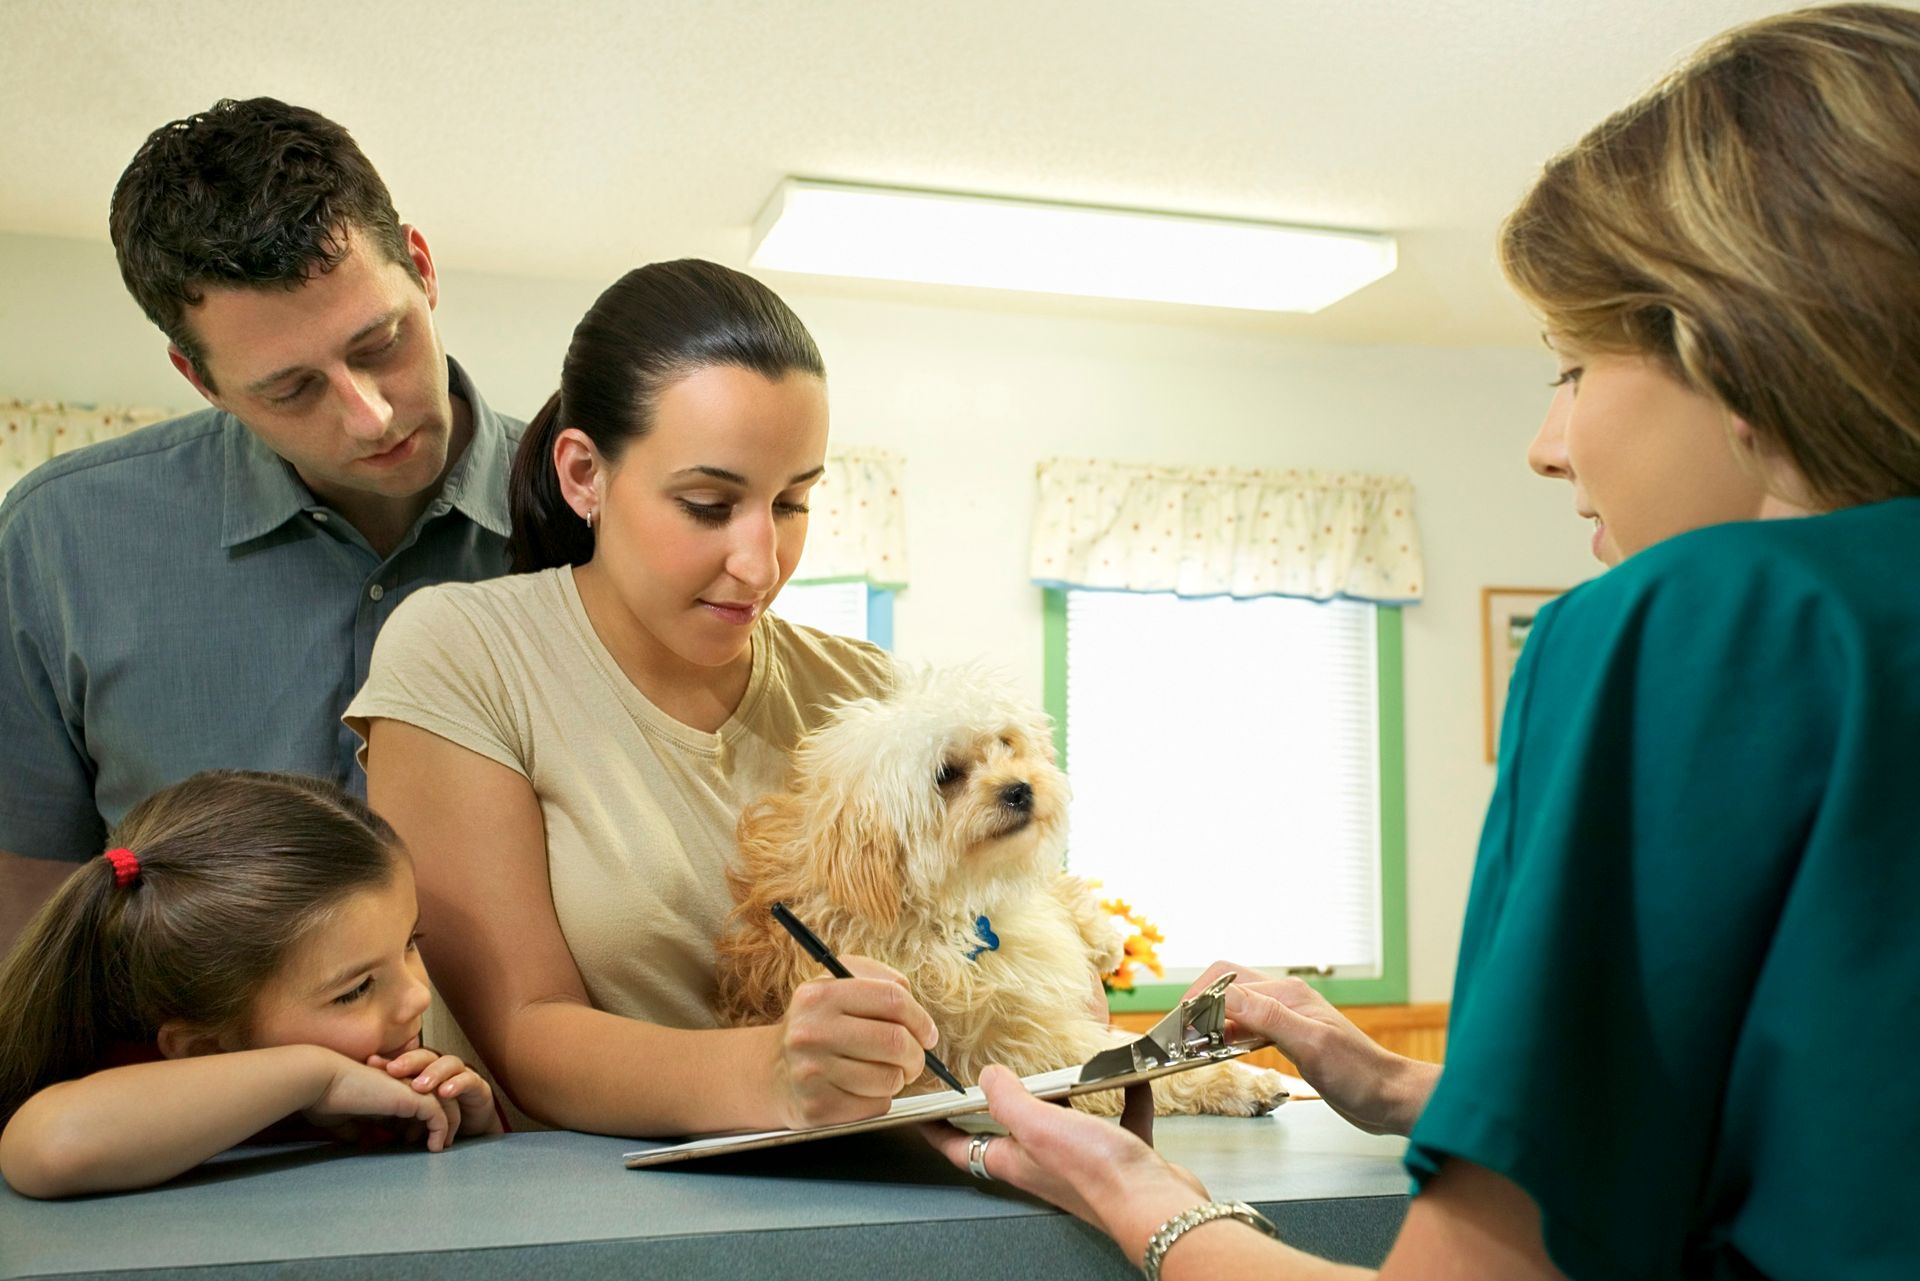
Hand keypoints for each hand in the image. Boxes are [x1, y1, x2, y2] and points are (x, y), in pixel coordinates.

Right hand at [301, 1055, 459, 1150]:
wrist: (322, 1081)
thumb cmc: (325, 1099)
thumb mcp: (341, 1119)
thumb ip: (354, 1128)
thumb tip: (360, 1140)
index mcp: (387, 1089)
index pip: (412, 1107)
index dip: (414, 1125)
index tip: (409, 1142)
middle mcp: (402, 1085)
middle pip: (435, 1101)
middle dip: (437, 1124)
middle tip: (435, 1146)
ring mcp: (409, 1088)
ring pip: (444, 1105)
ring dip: (446, 1127)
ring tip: (441, 1148)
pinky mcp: (412, 1096)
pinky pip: (438, 1115)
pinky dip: (440, 1130)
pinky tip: (435, 1148)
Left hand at [366, 1047, 501, 1138]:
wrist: (472, 1130)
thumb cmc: (436, 1121)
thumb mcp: (408, 1120)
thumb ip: (387, 1117)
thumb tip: (353, 1126)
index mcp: (422, 1073)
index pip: (404, 1061)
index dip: (388, 1060)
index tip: (370, 1062)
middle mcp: (440, 1069)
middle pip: (425, 1056)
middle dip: (409, 1061)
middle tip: (393, 1070)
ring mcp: (460, 1075)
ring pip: (448, 1063)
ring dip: (433, 1073)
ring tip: (419, 1086)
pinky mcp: (478, 1087)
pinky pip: (469, 1080)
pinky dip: (457, 1084)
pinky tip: (445, 1092)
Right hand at [771, 955, 941, 1128]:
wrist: (772, 1073)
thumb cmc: (817, 1027)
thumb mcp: (835, 986)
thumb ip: (875, 978)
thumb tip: (909, 995)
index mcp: (819, 995)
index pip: (892, 999)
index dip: (920, 1018)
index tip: (927, 1033)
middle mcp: (811, 1032)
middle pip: (895, 1041)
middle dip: (916, 1054)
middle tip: (914, 1058)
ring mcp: (811, 1073)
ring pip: (889, 1078)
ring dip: (898, 1078)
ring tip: (883, 1072)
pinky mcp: (818, 1108)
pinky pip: (876, 1106)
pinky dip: (879, 1099)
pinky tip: (860, 1089)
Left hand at [925, 1066, 1210, 1265]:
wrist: (1157, 1205)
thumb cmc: (1097, 1173)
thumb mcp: (1038, 1125)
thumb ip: (1007, 1099)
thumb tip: (987, 1077)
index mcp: (1016, 1160)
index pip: (962, 1148)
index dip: (937, 1132)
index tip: (921, 1114)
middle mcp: (1044, 1165)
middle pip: (1011, 1136)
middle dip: (999, 1108)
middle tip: (992, 1079)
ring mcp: (1083, 1163)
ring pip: (1065, 1126)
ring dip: (1064, 1098)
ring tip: (1064, 1070)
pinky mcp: (1120, 1158)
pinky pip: (1118, 1121)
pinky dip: (1123, 1099)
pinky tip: (1130, 1079)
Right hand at [1188, 961, 1435, 1135]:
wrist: (1388, 1097)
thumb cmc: (1358, 1074)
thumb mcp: (1310, 1045)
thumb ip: (1268, 1017)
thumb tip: (1223, 996)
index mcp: (1288, 993)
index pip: (1227, 983)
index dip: (1197, 1002)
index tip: (1177, 1029)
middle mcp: (1284, 999)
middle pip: (1227, 985)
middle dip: (1198, 1003)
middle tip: (1179, 1035)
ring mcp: (1286, 1017)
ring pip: (1235, 1006)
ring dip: (1211, 1021)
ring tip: (1192, 1046)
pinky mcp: (1288, 1038)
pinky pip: (1247, 1026)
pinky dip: (1227, 1035)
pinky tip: (1220, 1052)